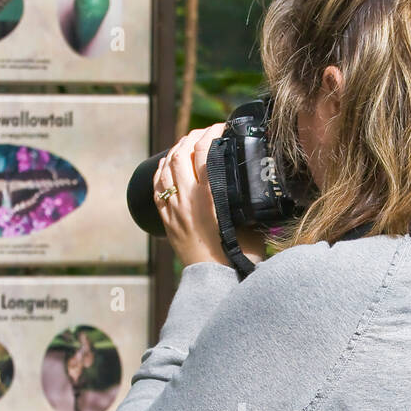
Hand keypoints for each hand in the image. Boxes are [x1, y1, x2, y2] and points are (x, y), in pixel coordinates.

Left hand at [153, 124, 266, 268]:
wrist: (215, 284)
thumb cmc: (239, 257)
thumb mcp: (250, 223)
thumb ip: (247, 200)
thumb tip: (253, 181)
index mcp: (209, 197)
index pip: (204, 152)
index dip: (212, 133)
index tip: (222, 127)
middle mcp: (187, 199)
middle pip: (181, 154)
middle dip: (192, 136)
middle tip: (205, 132)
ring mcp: (174, 210)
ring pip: (166, 168)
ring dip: (175, 150)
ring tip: (186, 143)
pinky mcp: (167, 221)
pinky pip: (157, 188)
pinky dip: (161, 171)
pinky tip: (166, 164)